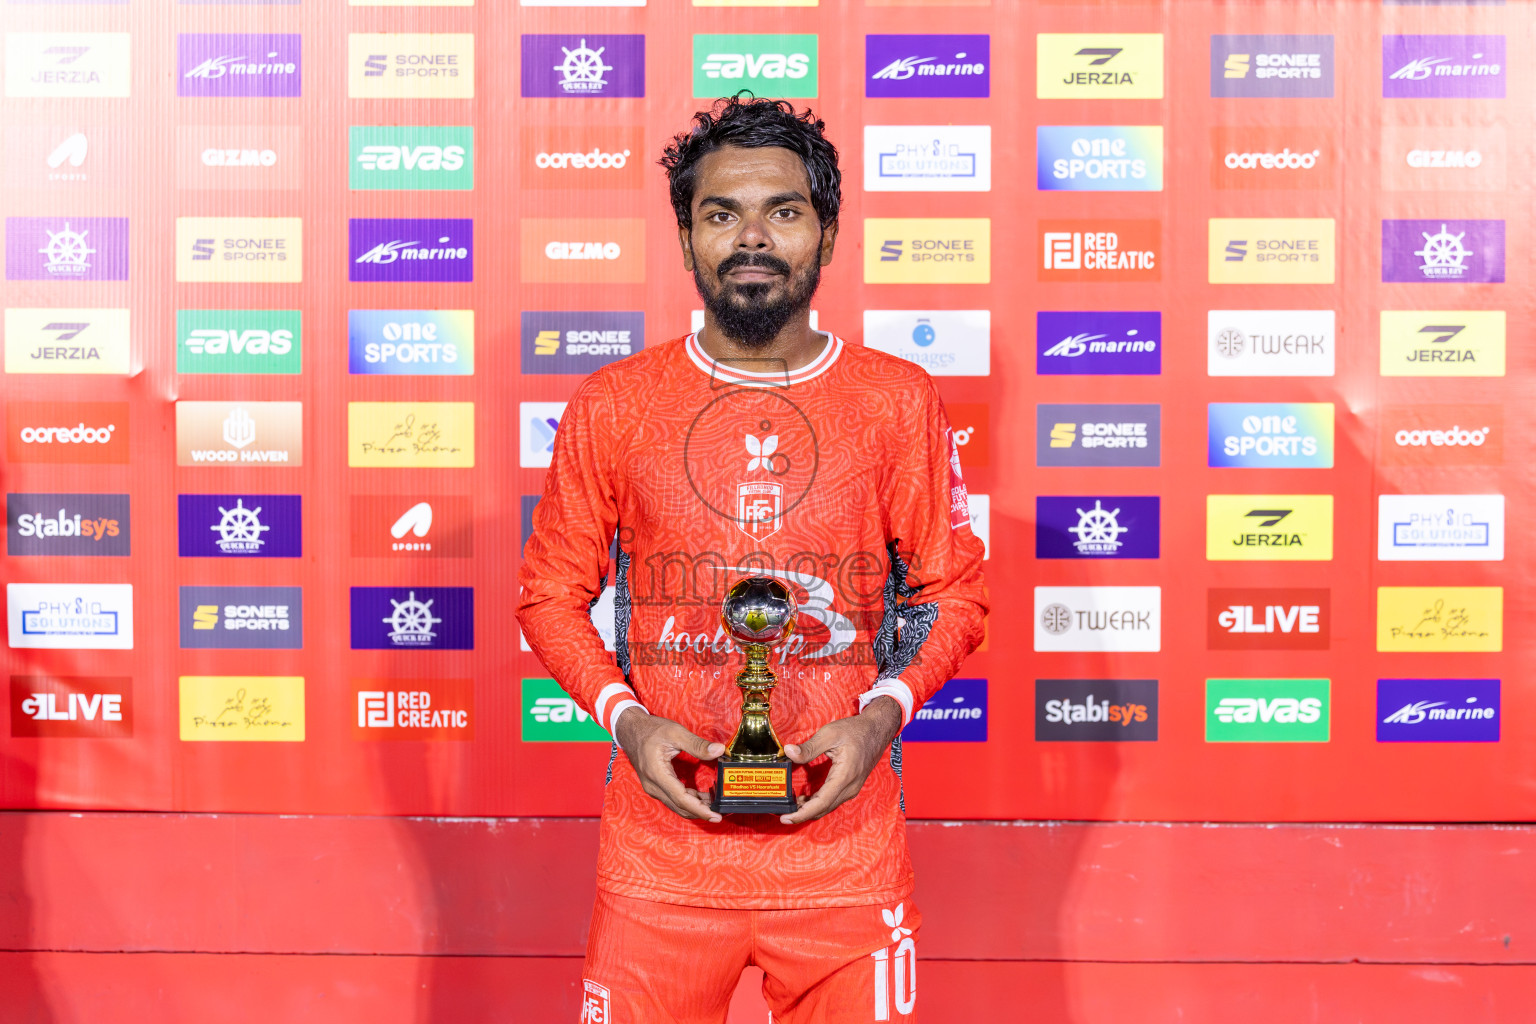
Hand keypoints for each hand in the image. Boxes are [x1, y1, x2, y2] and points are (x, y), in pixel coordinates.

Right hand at [614, 708, 725, 823]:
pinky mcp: (655, 787)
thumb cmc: (651, 730)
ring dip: (695, 807)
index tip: (716, 816)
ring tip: (714, 803)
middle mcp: (653, 786)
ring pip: (676, 805)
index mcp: (657, 774)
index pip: (681, 799)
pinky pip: (673, 800)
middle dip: (701, 812)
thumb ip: (697, 744)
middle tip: (720, 813)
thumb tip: (719, 750)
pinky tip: (701, 797)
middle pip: (680, 807)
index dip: (700, 809)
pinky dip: (688, 801)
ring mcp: (653, 788)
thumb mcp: (676, 733)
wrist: (631, 730)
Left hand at [780, 696, 902, 825]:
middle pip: (823, 809)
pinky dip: (818, 804)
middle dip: (802, 814)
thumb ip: (808, 747)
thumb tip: (789, 752)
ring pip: (828, 807)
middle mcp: (850, 787)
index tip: (787, 818)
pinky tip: (806, 799)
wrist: (877, 730)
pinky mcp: (851, 787)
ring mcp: (852, 789)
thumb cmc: (855, 731)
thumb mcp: (829, 734)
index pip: (821, 803)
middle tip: (783, 814)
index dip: (802, 813)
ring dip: (810, 809)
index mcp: (844, 776)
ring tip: (792, 805)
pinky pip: (833, 801)